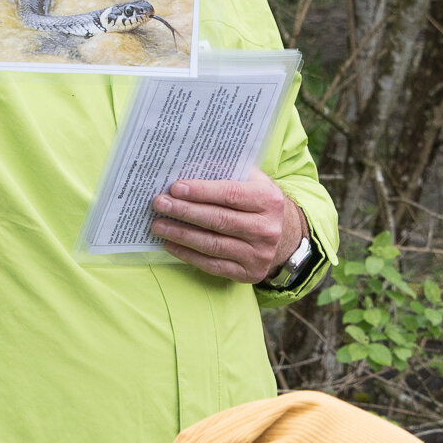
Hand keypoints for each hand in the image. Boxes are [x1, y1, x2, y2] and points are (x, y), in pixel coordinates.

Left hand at [150, 172, 305, 283]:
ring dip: (181, 234)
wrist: (283, 235)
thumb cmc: (257, 202)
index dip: (201, 191)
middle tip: (160, 204)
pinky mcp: (249, 273)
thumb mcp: (252, 181)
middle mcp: (267, 229)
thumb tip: (188, 169)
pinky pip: (213, 265)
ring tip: (159, 225)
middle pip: (218, 220)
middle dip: (185, 211)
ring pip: (212, 244)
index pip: (230, 194)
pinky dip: (188, 255)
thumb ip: (228, 173)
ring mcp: (259, 254)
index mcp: (269, 200)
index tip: (175, 188)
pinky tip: (171, 244)